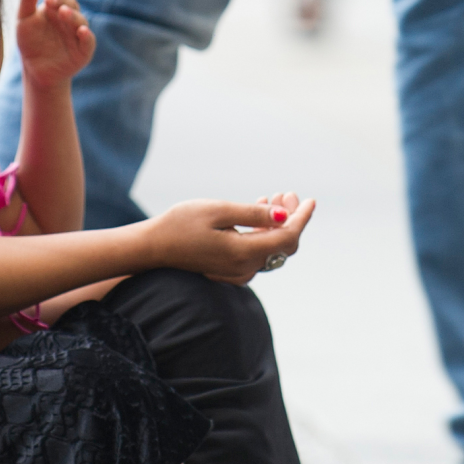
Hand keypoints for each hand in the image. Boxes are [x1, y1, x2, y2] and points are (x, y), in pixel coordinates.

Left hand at [17, 0, 95, 87]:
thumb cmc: (30, 42)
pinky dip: (87, 36)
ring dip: (73, 15)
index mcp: (57, 7)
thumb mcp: (24, 18)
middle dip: (63, 1)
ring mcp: (78, 34)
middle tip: (49, 0)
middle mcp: (70, 18)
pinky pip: (89, 42)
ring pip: (81, 21)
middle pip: (72, 4)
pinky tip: (81, 31)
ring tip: (63, 12)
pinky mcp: (83, 51)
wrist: (34, 70)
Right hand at [145, 197, 317, 284]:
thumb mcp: (219, 211)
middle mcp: (245, 268)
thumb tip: (284, 214)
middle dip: (291, 217)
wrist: (153, 247)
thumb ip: (253, 214)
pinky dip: (264, 232)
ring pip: (271, 248)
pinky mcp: (230, 270)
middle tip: (286, 192)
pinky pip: (258, 251)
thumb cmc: (181, 224)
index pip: (288, 237)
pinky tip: (259, 211)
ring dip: (277, 223)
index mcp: (244, 253)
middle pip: (283, 244)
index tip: (310, 199)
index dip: (302, 218)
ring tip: (273, 196)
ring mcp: (238, 272)